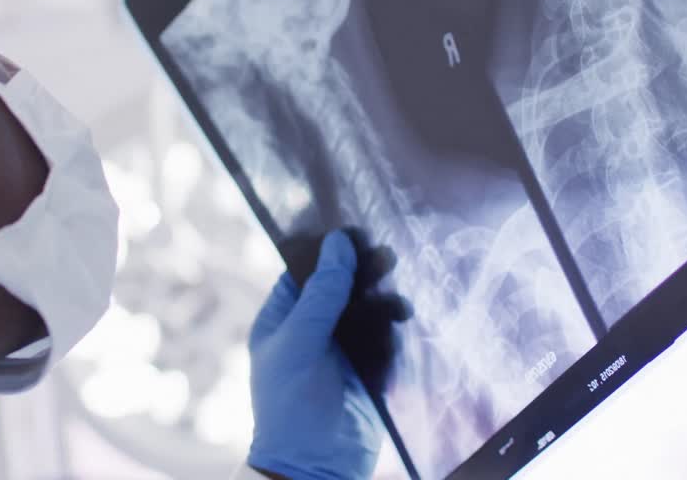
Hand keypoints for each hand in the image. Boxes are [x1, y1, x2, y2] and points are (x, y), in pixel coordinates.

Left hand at [247, 231, 383, 479]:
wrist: (315, 466)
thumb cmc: (289, 402)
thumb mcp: (299, 340)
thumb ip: (322, 293)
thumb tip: (338, 244)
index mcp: (282, 319)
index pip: (303, 273)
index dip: (326, 252)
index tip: (353, 230)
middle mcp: (312, 331)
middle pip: (340, 288)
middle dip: (362, 272)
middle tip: (386, 255)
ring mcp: (340, 352)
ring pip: (366, 312)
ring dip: (383, 301)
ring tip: (399, 299)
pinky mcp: (368, 373)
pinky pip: (384, 340)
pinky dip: (394, 329)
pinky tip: (403, 321)